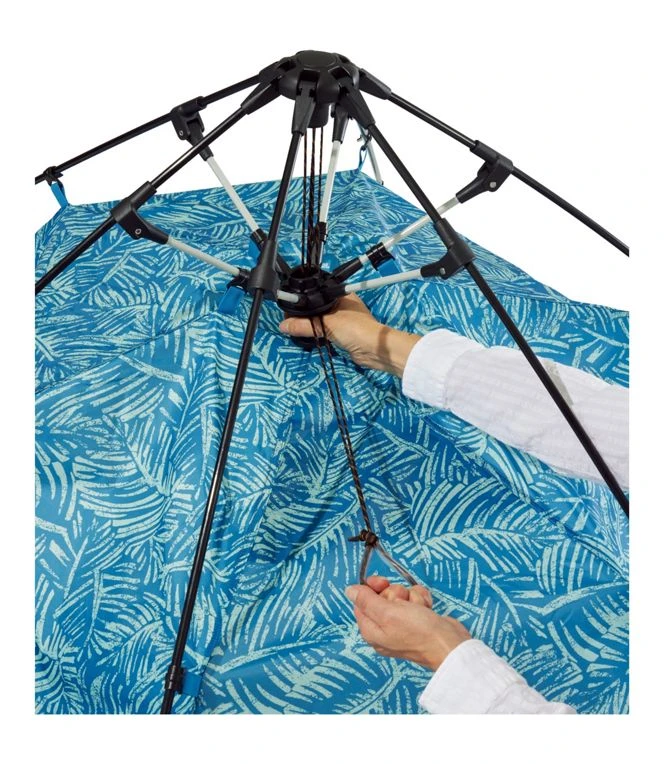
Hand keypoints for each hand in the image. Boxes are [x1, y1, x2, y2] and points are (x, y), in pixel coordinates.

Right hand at [278, 294, 421, 376]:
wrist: (374, 349)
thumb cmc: (354, 329)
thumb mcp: (326, 324)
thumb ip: (304, 325)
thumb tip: (283, 326)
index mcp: (340, 295)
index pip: (316, 294)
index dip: (302, 300)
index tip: (288, 309)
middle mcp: (342, 305)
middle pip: (317, 308)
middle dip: (304, 315)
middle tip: (289, 321)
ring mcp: (343, 320)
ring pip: (321, 320)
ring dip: (311, 326)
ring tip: (295, 329)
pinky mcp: (344, 334)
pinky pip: (325, 332)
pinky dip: (317, 335)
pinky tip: (308, 337)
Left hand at [346, 576, 470, 670]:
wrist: (449, 644)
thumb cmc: (418, 632)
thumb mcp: (387, 613)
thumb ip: (366, 600)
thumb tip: (349, 590)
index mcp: (371, 629)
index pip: (362, 599)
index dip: (372, 588)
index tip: (383, 582)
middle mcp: (384, 626)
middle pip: (382, 595)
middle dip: (395, 593)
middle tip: (403, 604)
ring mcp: (402, 622)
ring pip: (401, 594)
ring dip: (411, 597)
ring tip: (418, 609)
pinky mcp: (417, 617)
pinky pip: (414, 598)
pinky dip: (421, 600)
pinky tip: (426, 609)